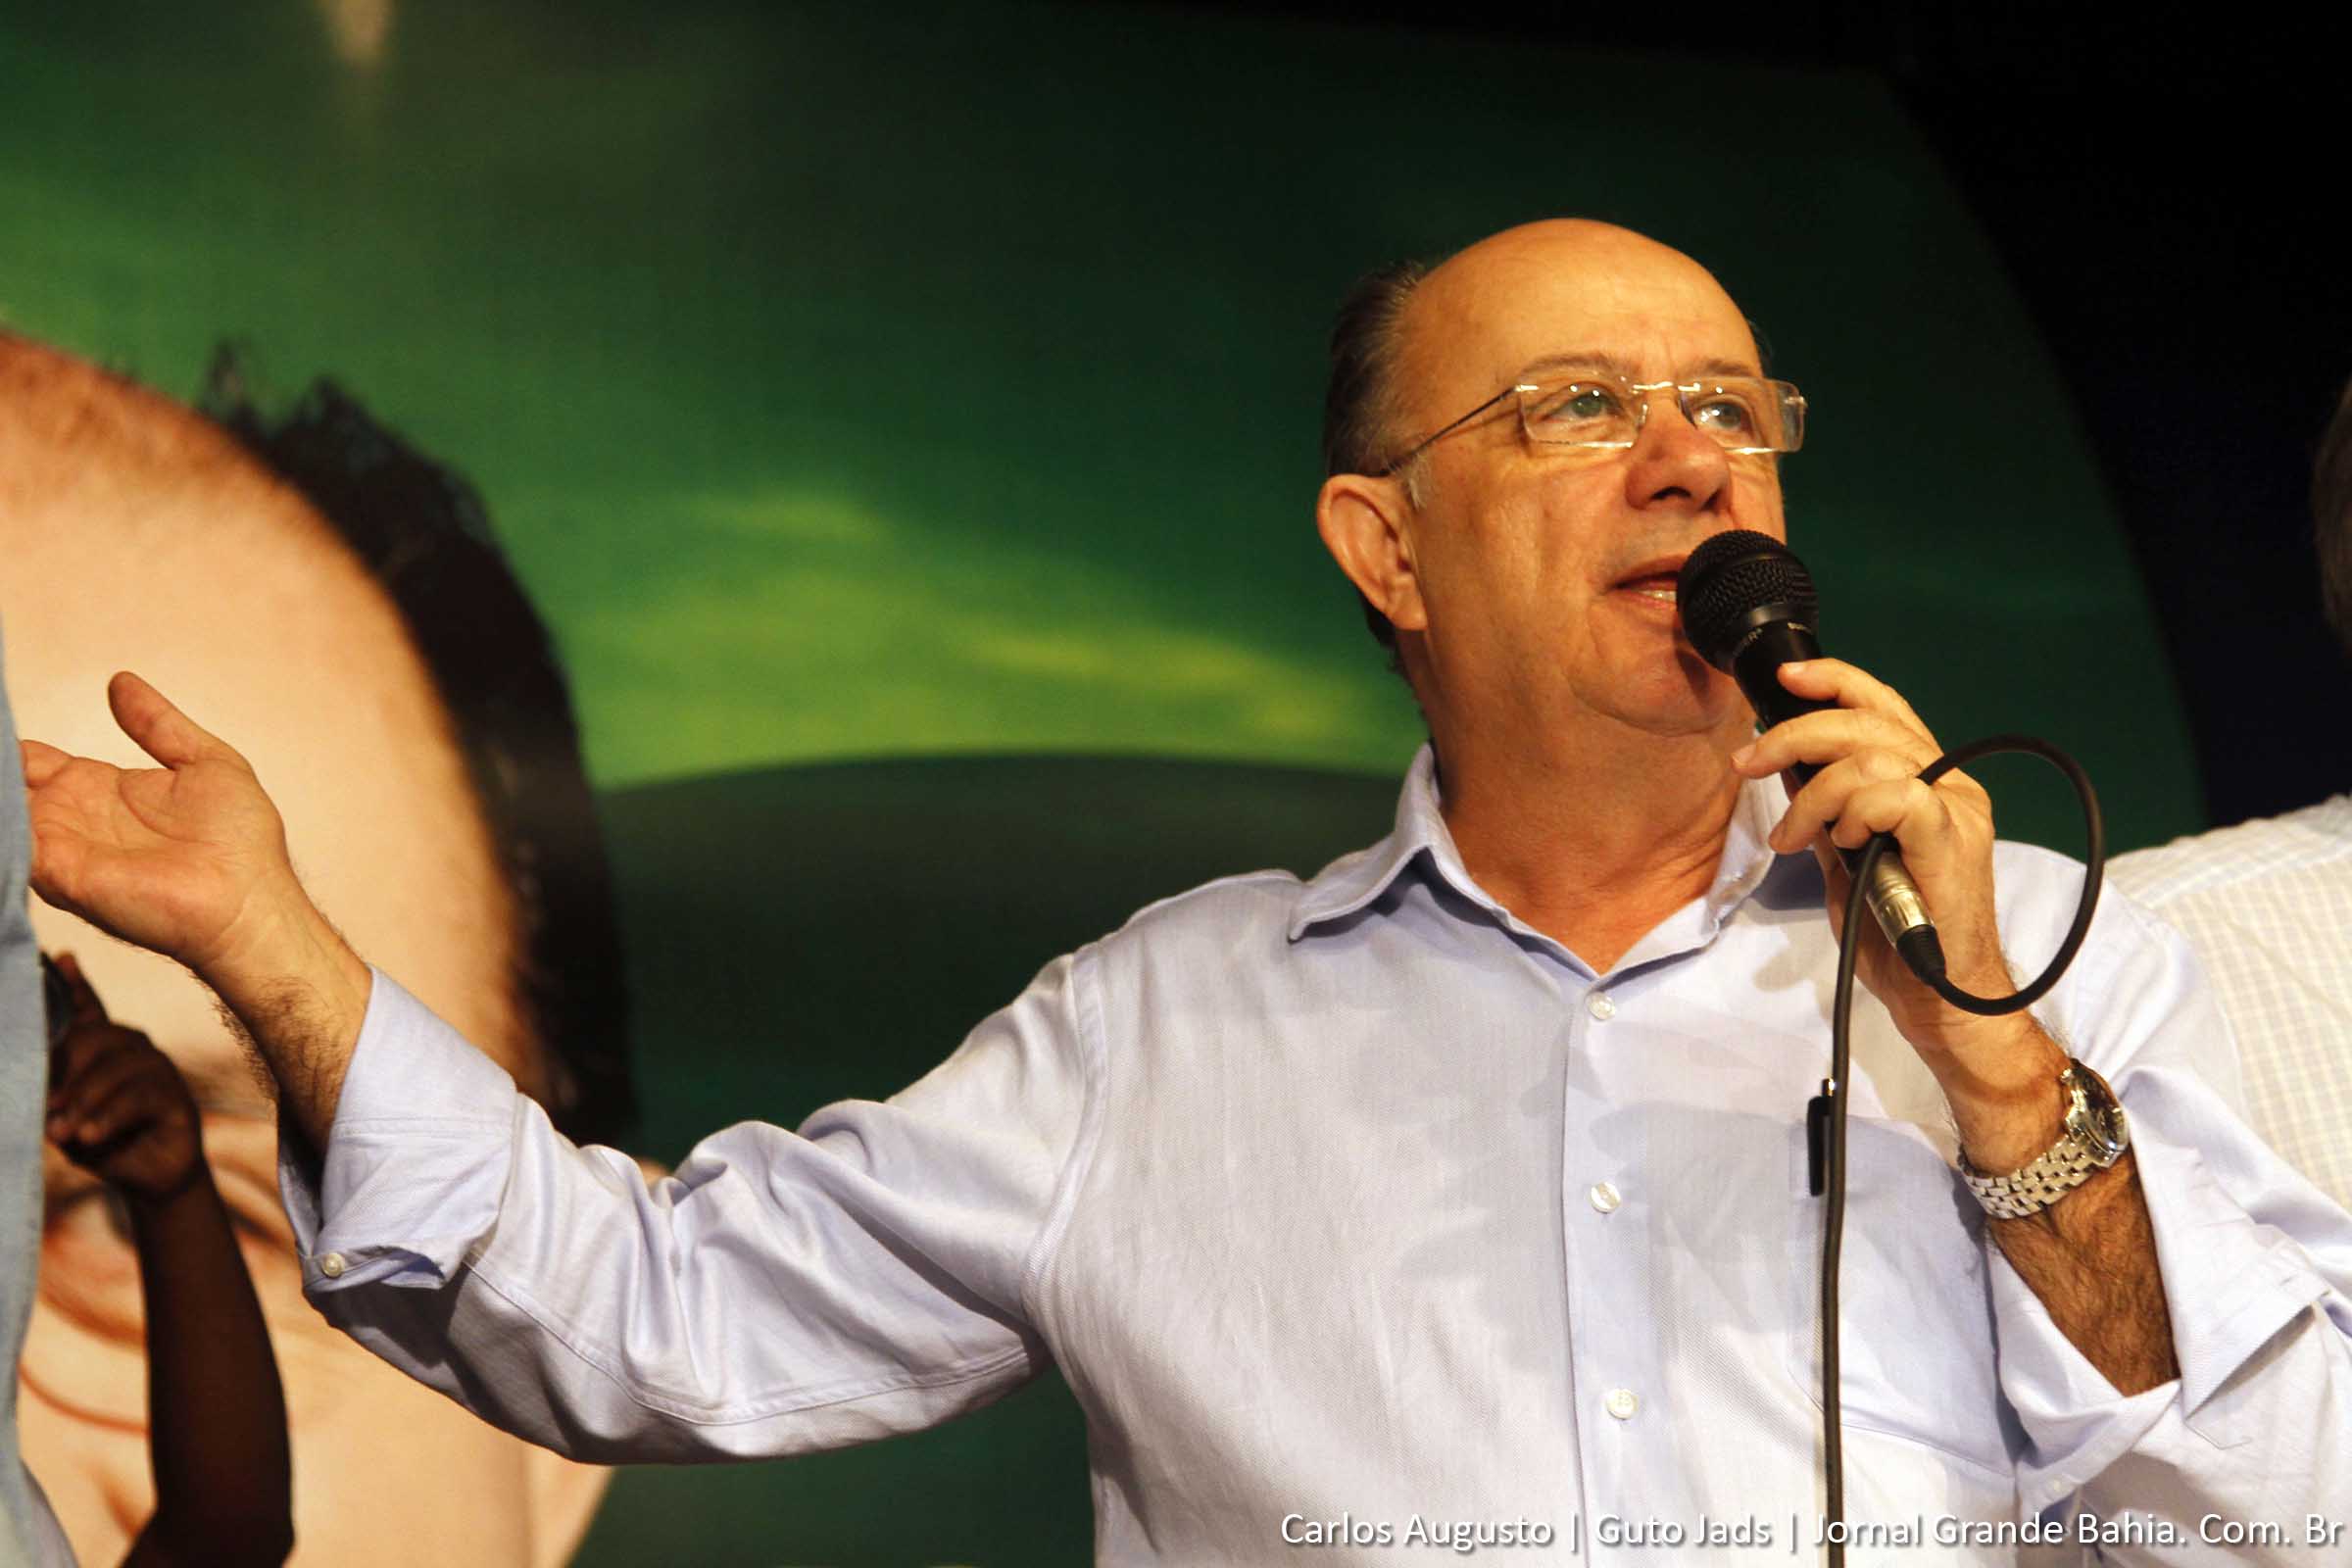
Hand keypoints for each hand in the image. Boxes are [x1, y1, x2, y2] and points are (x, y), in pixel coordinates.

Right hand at [21, 671, 309, 982]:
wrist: (248, 902)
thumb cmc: (242, 843)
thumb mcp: (205, 761)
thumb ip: (159, 724)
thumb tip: (121, 681)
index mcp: (101, 789)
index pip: (35, 761)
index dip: (11, 745)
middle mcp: (74, 818)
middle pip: (10, 783)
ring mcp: (61, 846)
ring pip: (7, 810)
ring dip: (0, 789)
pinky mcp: (59, 872)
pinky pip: (11, 843)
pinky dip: (6, 818)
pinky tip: (7, 798)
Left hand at [45, 953, 204, 1203]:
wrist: (144, 1179)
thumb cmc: (99, 1141)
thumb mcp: (63, 1115)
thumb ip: (50, 1090)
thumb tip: (33, 1075)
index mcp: (102, 1046)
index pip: (85, 1007)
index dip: (71, 982)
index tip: (54, 957)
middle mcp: (131, 1046)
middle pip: (94, 1037)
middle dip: (64, 1072)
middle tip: (44, 1109)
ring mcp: (157, 1066)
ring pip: (115, 1067)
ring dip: (83, 1101)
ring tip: (62, 1133)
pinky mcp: (176, 1093)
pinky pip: (139, 1095)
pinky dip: (109, 1115)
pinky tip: (89, 1134)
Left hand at [1730, 659, 2064, 1161]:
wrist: (1939, 999)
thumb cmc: (1897, 937)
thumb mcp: (1845, 863)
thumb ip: (1826, 815)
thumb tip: (1785, 771)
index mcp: (1926, 782)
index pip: (1883, 707)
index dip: (1835, 680)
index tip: (1782, 680)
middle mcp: (1949, 785)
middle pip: (1870, 720)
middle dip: (1795, 733)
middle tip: (1748, 763)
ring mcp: (1957, 810)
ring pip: (1875, 756)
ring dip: (1814, 792)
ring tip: (1792, 837)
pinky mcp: (1954, 841)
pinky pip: (1897, 796)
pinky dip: (1854, 812)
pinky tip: (1842, 845)